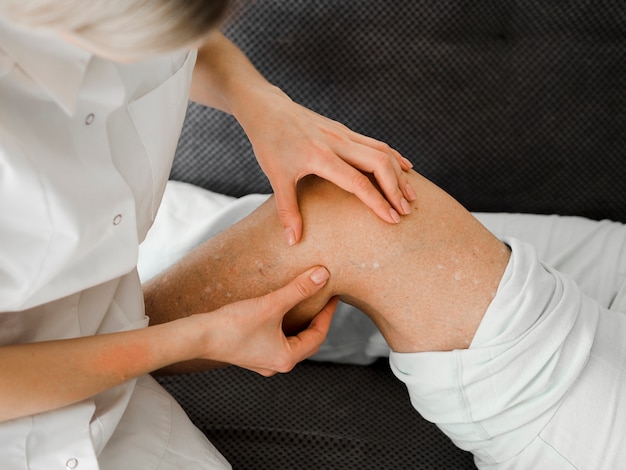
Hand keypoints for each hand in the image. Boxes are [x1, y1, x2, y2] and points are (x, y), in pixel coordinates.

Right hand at [196, 266, 336, 375]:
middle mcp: (277, 364)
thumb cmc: (233, 324)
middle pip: (308, 341)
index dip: (328, 314)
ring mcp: (263, 361)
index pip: (318, 335)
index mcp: (287, 358)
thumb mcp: (271, 304)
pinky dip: (285, 326)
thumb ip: (298, 289)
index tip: (334, 295)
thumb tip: (324, 274)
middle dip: (317, 320)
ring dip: (301, 323)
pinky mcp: (251, 354)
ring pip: (292, 341)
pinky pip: (278, 340)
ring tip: (307, 303)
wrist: (197, 336)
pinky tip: (282, 312)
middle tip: (324, 299)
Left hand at [237, 86, 416, 244]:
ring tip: (411, 196)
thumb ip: (287, 210)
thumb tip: (292, 241)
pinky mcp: (345, 130)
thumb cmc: (270, 144)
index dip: (377, 202)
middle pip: (378, 163)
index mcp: (321, 156)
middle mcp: (337, 142)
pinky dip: (394, 156)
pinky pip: (376, 143)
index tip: (392, 219)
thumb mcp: (276, 177)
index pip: (357, 182)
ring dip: (399, 173)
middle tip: (406, 211)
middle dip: (396, 188)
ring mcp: (343, 134)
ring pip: (382, 151)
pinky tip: (406, 168)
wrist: (268, 109)